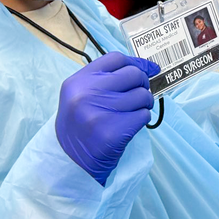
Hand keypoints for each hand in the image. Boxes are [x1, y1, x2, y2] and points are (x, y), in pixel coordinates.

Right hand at [56, 52, 158, 185]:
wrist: (70, 160)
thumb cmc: (81, 124)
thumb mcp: (81, 95)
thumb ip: (107, 79)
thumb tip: (148, 67)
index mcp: (78, 81)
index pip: (116, 58)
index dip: (135, 63)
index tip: (147, 70)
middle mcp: (87, 94)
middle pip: (133, 74)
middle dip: (142, 84)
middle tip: (139, 95)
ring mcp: (100, 113)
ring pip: (142, 95)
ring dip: (144, 103)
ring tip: (134, 111)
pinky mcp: (114, 132)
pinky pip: (143, 115)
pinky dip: (142, 118)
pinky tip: (131, 124)